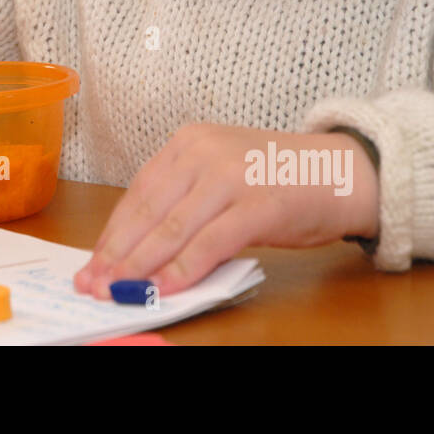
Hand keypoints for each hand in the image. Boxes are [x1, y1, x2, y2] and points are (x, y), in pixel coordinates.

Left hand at [73, 124, 378, 297]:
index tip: (91, 263)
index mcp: (188, 143)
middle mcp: (204, 152)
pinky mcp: (259, 203)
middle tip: (93, 285)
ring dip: (142, 266)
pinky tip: (166, 288)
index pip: (137, 193)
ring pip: (172, 228)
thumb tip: (139, 251)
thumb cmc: (278, 179)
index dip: (112, 232)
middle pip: (147, 211)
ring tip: (120, 291)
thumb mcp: (221, 178)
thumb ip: (184, 204)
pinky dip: (184, 268)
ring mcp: (231, 175)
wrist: (342, 171)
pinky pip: (211, 241)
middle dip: (117, 254)